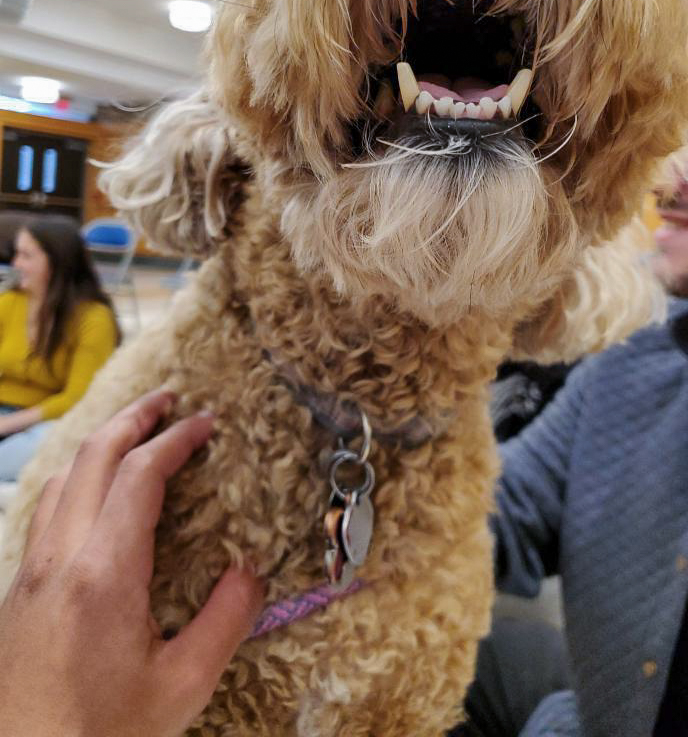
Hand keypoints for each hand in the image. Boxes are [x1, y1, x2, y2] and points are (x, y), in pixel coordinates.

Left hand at [0, 389, 263, 736]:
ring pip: (62, 477)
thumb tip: (250, 568)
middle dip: (135, 417)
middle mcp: (60, 559)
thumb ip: (226, 620)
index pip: (140, 475)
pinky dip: (76, 476)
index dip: (176, 438)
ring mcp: (30, 572)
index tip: (207, 421)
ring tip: (135, 433)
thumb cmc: (101, 735)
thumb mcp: (182, 687)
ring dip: (101, 443)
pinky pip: (45, 509)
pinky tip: (93, 492)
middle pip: (93, 456)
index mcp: (104, 574)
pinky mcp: (17, 591)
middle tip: (169, 398)